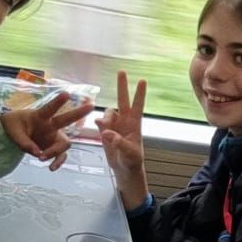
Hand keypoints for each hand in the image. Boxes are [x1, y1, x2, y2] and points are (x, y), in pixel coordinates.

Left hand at [2, 91, 93, 169]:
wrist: (12, 133)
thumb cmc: (13, 126)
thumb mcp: (13, 133)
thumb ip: (24, 143)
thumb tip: (38, 154)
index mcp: (39, 116)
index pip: (49, 108)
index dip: (58, 102)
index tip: (67, 94)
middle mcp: (50, 125)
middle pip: (66, 120)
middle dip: (79, 113)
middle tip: (91, 106)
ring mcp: (53, 136)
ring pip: (64, 143)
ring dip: (56, 152)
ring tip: (42, 159)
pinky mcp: (52, 147)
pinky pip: (60, 155)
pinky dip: (57, 162)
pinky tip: (51, 168)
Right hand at [96, 71, 148, 208]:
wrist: (124, 169)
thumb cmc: (132, 161)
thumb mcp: (129, 153)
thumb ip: (118, 142)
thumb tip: (106, 132)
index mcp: (135, 124)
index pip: (138, 105)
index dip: (140, 93)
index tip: (142, 80)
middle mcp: (124, 121)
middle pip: (122, 100)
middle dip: (122, 86)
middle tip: (121, 71)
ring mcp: (114, 125)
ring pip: (108, 112)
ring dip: (106, 117)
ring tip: (106, 130)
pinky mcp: (105, 132)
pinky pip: (99, 122)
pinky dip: (99, 124)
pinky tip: (100, 130)